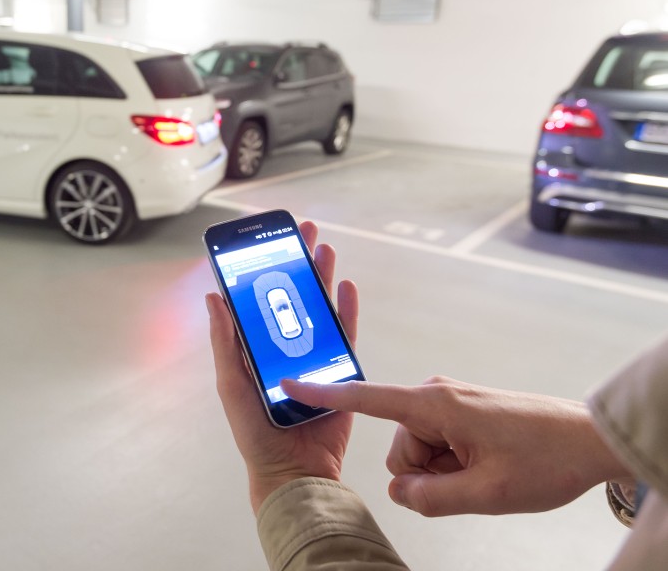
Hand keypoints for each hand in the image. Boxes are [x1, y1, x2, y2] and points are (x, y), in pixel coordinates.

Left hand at [208, 220, 358, 512]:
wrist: (292, 470)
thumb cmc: (254, 432)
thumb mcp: (231, 383)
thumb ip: (226, 341)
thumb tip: (214, 297)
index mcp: (256, 348)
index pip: (260, 299)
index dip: (264, 269)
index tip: (267, 239)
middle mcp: (285, 347)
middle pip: (294, 295)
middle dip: (299, 262)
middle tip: (303, 231)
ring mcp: (314, 357)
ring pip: (320, 307)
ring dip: (323, 277)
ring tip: (325, 248)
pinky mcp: (339, 371)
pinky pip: (345, 334)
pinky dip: (347, 309)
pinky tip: (346, 287)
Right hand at [281, 376, 633, 516]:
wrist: (590, 440)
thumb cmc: (545, 459)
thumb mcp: (486, 494)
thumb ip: (430, 498)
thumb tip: (401, 492)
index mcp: (435, 404)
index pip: (366, 398)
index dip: (325, 394)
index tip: (289, 383)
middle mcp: (435, 395)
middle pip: (400, 447)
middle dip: (427, 473)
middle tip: (473, 479)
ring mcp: (448, 401)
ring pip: (418, 451)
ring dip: (444, 470)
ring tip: (485, 472)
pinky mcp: (459, 409)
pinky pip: (436, 443)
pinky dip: (453, 462)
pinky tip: (484, 466)